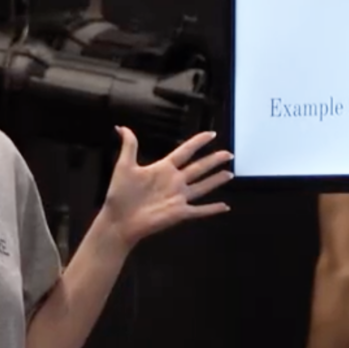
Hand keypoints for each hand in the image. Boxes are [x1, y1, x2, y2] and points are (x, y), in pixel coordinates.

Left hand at [99, 128, 232, 248]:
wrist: (118, 220)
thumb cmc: (120, 194)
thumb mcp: (124, 166)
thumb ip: (129, 146)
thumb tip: (121, 127)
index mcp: (163, 168)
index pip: (185, 151)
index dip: (198, 142)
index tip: (211, 134)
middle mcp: (175, 181)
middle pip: (199, 167)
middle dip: (214, 160)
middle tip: (229, 154)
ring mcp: (179, 197)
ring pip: (203, 186)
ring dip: (216, 180)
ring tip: (230, 174)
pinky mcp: (180, 213)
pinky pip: (200, 210)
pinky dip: (212, 209)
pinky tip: (225, 207)